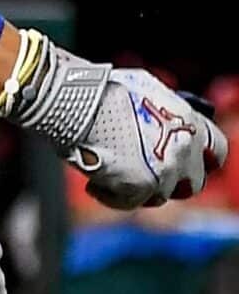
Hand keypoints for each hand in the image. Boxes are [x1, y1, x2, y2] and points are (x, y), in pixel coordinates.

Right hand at [0, 29, 229, 210]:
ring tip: (111, 174)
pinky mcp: (139, 188)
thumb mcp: (146, 90)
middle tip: (148, 173)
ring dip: (138, 187)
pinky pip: (129, 203)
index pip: (217, 150)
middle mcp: (183, 150)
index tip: (189, 161)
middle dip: (173, 180)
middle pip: (193, 181)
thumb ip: (165, 110)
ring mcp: (164, 172)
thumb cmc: (103, 89)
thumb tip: (165, 121)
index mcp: (189, 123)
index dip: (203, 158)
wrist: (76, 100)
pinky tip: (93, 184)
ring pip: (160, 195)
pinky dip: (111, 196)